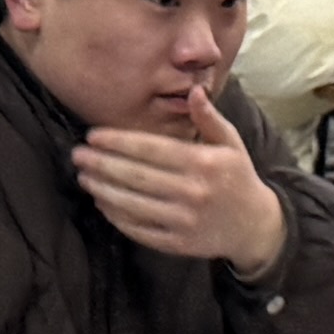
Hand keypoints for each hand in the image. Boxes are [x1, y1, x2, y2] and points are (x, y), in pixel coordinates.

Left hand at [75, 99, 289, 272]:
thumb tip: (193, 90)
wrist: (255, 226)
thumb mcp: (230, 143)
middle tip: (78, 155)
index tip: (93, 135)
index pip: (152, 149)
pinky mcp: (178, 243)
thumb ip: (209, 118)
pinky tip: (103, 203)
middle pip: (137, 176)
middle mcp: (193, 191)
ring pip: (133, 204)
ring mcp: (184, 220)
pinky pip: (140, 230)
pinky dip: (117, 217)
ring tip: (84, 177)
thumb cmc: (237, 177)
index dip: (119, 142)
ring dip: (103, 190)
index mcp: (204, 163)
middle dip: (102, 164)